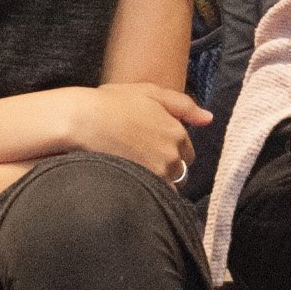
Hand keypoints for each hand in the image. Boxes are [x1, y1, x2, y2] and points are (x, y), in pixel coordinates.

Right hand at [65, 83, 209, 184]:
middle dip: (166, 167)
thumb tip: (209, 119)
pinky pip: (152, 197)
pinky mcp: (141, 186)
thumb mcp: (150, 92)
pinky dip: (146, 193)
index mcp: (177, 131)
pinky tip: (130, 184)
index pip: (187, 152)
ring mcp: (157, 173)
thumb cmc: (111, 102)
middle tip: (140, 158)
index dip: (171, 149)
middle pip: (179, 171)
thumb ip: (183, 105)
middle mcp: (172, 155)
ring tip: (134, 172)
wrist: (82, 120)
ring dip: (157, 182)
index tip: (152, 146)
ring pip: (167, 186)